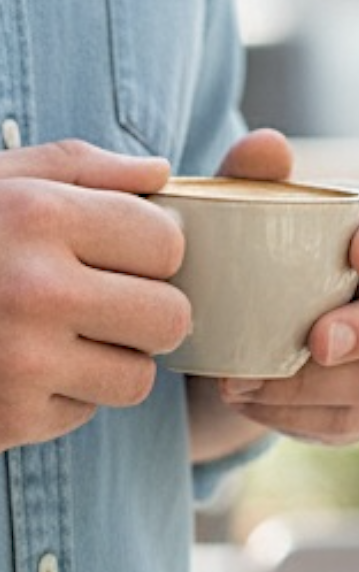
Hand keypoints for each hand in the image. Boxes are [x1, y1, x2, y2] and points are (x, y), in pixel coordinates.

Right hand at [0, 140, 189, 456]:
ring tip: (58, 338)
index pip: (167, 243)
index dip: (156, 251)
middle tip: (108, 304)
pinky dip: (59, 395)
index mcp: (37, 214)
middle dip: (148, 310)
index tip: (128, 257)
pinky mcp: (5, 422)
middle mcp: (39, 290)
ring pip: (135, 379)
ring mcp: (24, 364)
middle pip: (170, 318)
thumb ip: (76, 164)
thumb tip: (162, 173)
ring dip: (110, 360)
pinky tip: (12, 367)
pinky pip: (80, 416)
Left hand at [217, 130, 358, 445]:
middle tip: (316, 343)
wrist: (224, 323)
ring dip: (317, 392)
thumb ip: (249, 175)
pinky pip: (342, 424)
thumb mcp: (238, 209)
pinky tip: (251, 403)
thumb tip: (268, 147)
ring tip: (242, 383)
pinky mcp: (353, 408)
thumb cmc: (242, 251)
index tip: (349, 249)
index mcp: (358, 245)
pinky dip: (297, 418)